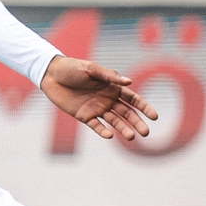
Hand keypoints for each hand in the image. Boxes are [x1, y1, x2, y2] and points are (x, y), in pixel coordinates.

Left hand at [41, 54, 158, 144]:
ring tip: (131, 137)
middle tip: (145, 132)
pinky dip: (103, 131)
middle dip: (136, 122)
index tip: (154, 117)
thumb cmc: (72, 68)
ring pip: (114, 121)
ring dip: (123, 129)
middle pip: (127, 113)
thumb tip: (130, 81)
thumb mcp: (91, 69)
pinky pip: (95, 125)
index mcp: (113, 88)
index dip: (144, 108)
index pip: (133, 100)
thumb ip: (109, 76)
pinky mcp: (83, 116)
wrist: (50, 74)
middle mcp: (107, 100)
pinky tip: (110, 135)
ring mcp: (96, 109)